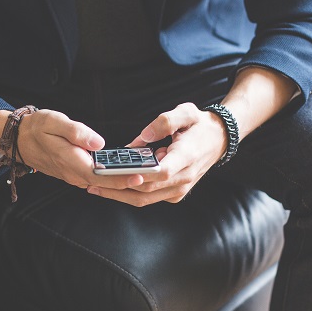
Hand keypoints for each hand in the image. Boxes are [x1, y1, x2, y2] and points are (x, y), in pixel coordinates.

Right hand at [13, 109, 144, 189]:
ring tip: (147, 174)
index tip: (140, 175)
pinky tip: (129, 172)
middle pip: (106, 184)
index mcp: (71, 162)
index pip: (101, 175)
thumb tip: (99, 143)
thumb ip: (77, 132)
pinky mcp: (77, 174)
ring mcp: (75, 176)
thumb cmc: (37, 127)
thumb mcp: (54, 122)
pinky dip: (114, 179)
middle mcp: (74, 174)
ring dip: (123, 182)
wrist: (19, 139)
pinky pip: (98, 180)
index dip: (121, 177)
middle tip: (153, 177)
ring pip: (103, 184)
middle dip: (129, 182)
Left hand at [86, 103, 227, 206]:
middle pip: (147, 190)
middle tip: (92, 181)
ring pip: (145, 198)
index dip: (141, 175)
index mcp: (187, 156)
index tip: (119, 173)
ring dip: (119, 195)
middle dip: (117, 187)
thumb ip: (164, 121)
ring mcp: (179, 189)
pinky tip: (111, 186)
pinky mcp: (174, 193)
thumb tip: (140, 138)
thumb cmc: (199, 125)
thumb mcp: (187, 112)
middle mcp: (184, 177)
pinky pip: (149, 198)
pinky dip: (129, 194)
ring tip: (94, 187)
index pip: (163, 171)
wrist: (219, 139)